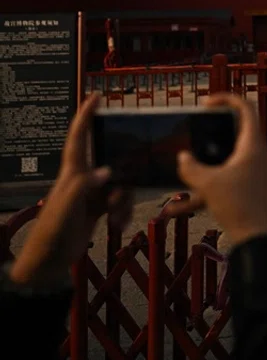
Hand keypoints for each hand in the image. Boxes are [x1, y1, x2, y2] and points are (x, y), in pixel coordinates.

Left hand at [10, 93, 132, 286]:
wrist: (48, 262)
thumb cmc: (52, 232)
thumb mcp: (66, 207)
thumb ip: (85, 186)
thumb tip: (109, 171)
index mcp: (72, 174)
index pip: (78, 138)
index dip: (86, 116)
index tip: (96, 97)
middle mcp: (83, 181)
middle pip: (112, 166)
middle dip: (123, 179)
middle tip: (118, 198)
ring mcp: (92, 196)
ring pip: (120, 187)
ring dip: (124, 203)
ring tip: (115, 220)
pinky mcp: (98, 210)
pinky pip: (120, 204)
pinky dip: (123, 215)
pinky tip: (116, 226)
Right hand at [172, 93, 266, 245]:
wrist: (257, 240)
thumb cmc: (240, 208)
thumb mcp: (207, 185)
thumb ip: (190, 167)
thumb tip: (183, 157)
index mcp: (252, 146)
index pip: (246, 108)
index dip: (227, 98)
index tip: (206, 102)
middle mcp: (255, 156)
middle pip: (234, 132)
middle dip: (210, 132)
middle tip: (193, 130)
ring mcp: (252, 172)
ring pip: (223, 160)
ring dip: (201, 166)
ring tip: (179, 167)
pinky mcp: (247, 189)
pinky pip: (221, 184)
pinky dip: (201, 193)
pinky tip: (173, 211)